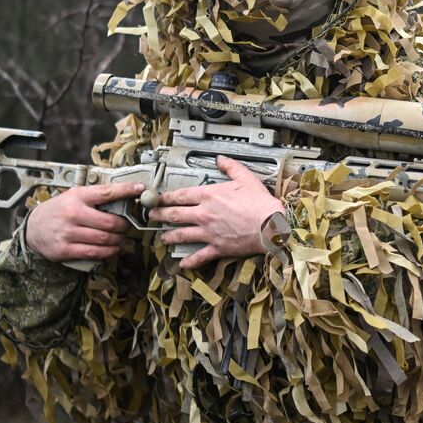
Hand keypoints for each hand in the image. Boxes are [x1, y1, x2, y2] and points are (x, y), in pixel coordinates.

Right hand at [25, 181, 140, 262]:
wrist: (33, 227)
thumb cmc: (59, 210)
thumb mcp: (74, 196)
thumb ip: (96, 197)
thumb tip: (125, 196)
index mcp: (77, 197)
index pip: (106, 192)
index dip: (126, 190)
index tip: (140, 189)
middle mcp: (73, 214)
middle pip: (109, 222)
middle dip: (124, 226)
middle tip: (127, 226)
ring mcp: (68, 233)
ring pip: (104, 239)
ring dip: (118, 240)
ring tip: (121, 238)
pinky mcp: (65, 249)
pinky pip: (94, 253)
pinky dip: (108, 252)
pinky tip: (113, 248)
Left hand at [148, 156, 285, 269]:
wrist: (270, 225)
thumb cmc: (260, 203)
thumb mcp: (246, 178)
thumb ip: (231, 167)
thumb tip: (220, 159)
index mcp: (209, 196)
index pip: (180, 195)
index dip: (165, 197)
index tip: (156, 198)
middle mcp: (204, 214)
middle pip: (174, 215)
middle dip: (159, 215)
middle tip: (151, 216)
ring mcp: (208, 233)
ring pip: (181, 235)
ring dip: (168, 236)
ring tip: (162, 237)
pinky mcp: (217, 248)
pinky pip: (199, 256)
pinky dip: (189, 261)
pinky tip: (182, 263)